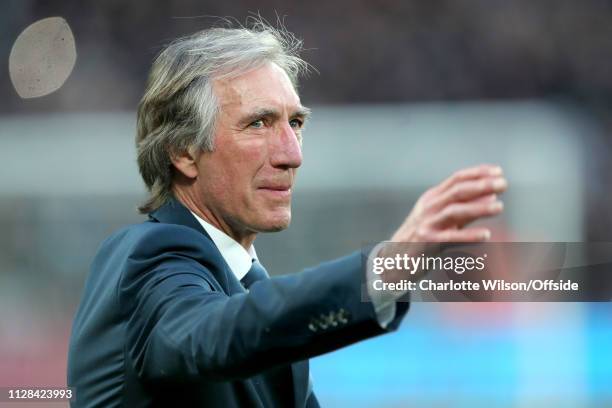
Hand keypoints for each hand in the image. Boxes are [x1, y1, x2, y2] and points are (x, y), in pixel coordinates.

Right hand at [390, 164, 506, 242]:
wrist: (395, 258)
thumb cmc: (423, 236)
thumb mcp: (443, 218)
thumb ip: (467, 208)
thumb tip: (492, 196)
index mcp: (432, 198)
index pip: (456, 179)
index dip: (478, 173)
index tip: (498, 171)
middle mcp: (429, 207)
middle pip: (457, 191)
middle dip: (481, 185)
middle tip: (503, 184)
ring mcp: (427, 224)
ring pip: (454, 211)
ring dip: (478, 207)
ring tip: (499, 207)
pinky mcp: (427, 242)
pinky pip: (450, 238)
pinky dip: (469, 235)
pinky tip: (486, 235)